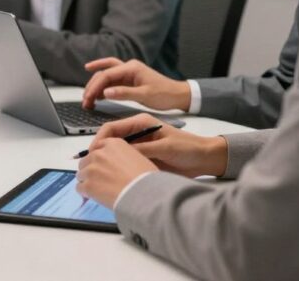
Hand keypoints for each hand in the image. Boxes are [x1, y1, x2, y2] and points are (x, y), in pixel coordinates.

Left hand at [76, 137, 157, 208]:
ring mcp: (91, 169)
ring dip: (88, 180)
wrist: (144, 194)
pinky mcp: (87, 185)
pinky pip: (79, 188)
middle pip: (86, 160)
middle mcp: (99, 153)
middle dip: (92, 169)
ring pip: (81, 174)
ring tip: (99, 190)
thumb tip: (116, 165)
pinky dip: (85, 192)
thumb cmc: (147, 177)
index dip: (99, 158)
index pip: (97, 147)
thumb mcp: (138, 157)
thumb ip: (122, 157)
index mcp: (113, 144)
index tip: (103, 166)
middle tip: (102, 180)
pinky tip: (94, 196)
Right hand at [81, 57, 191, 110]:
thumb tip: (105, 92)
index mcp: (131, 68)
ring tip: (88, 99)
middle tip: (85, 100)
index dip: (94, 86)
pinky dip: (103, 88)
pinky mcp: (129, 80)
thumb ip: (124, 93)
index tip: (87, 98)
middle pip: (103, 72)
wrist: (178, 95)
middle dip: (92, 86)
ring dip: (96, 86)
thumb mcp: (145, 95)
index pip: (106, 74)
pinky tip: (97, 96)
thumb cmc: (165, 94)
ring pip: (106, 76)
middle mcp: (128, 67)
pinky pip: (111, 81)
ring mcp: (128, 73)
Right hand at [88, 113, 228, 177]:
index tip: (92, 152)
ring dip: (108, 160)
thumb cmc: (189, 148)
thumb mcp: (165, 147)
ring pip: (117, 152)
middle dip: (100, 151)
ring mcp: (140, 145)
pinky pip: (126, 161)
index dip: (99, 139)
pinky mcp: (144, 157)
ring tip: (100, 172)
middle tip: (91, 164)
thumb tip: (121, 154)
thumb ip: (143, 149)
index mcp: (141, 122)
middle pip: (111, 140)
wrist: (206, 159)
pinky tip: (114, 176)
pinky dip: (118, 167)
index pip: (112, 127)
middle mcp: (138, 132)